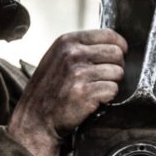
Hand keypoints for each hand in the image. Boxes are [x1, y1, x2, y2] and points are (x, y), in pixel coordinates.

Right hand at [8, 29, 127, 155]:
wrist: (35, 120)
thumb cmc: (46, 91)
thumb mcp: (56, 58)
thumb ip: (79, 48)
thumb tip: (111, 45)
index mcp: (67, 42)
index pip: (108, 35)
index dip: (119, 45)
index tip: (121, 53)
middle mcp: (72, 54)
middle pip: (116, 53)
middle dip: (116, 66)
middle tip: (104, 77)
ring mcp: (79, 73)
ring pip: (117, 72)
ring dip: (111, 83)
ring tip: (95, 90)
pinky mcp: (86, 93)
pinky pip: (113, 90)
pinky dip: (107, 97)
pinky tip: (93, 100)